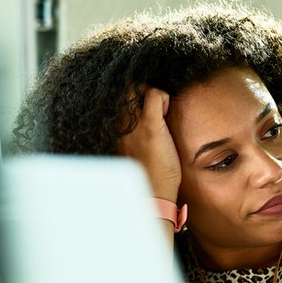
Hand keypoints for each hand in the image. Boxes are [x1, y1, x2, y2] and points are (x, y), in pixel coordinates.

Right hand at [117, 87, 181, 201]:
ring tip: (161, 112)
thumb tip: (148, 123)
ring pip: (137, 88)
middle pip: (125, 89)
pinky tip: (166, 114)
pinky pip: (154, 94)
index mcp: (114, 131)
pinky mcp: (149, 125)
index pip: (118, 100)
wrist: (152, 194)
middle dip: (141, 90)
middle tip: (155, 106)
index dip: (134, 98)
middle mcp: (119, 124)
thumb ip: (134, 136)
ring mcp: (133, 123)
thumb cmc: (148, 177)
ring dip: (151, 93)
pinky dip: (163, 97)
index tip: (148, 109)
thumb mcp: (134, 154)